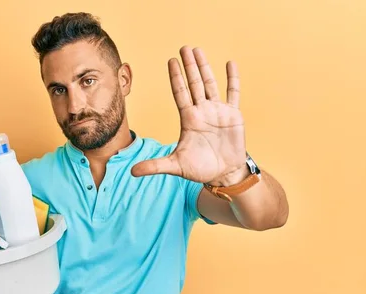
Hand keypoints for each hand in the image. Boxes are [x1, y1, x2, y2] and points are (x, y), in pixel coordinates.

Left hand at [131, 46, 247, 185]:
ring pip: (211, 84)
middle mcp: (202, 111)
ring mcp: (218, 111)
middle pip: (194, 84)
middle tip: (184, 48)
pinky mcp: (233, 115)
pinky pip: (233, 93)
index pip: (180, 93)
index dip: (176, 77)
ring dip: (205, 67)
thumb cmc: (199, 169)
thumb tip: (131, 172)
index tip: (171, 61)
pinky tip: (230, 64)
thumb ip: (154, 166)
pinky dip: (233, 79)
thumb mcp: (175, 166)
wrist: (223, 174)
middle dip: (189, 66)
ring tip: (199, 51)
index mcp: (188, 119)